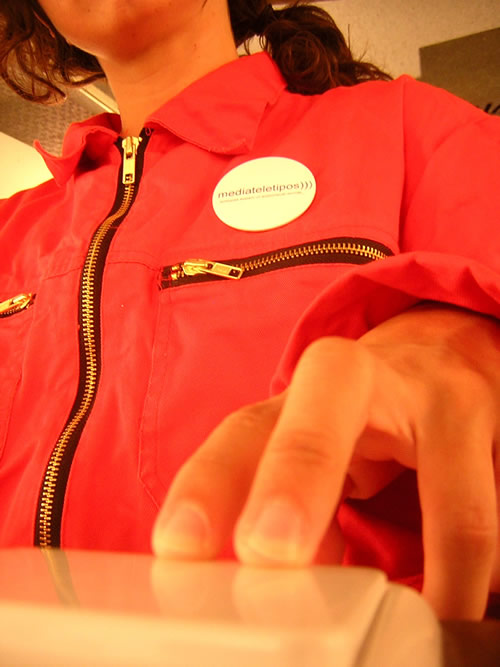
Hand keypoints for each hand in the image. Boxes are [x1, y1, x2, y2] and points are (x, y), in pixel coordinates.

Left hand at [152, 304, 499, 619]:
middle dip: (293, 481)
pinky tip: (456, 602)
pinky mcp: (488, 423)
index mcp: (299, 397)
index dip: (207, 486)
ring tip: (419, 624)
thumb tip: (274, 587)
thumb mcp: (319, 448)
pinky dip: (472, 570)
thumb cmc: (362, 412)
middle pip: (316, 420)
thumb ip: (294, 508)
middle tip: (267, 553)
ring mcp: (435, 400)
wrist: (438, 352)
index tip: (179, 546)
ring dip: (436, 567)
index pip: (243, 434)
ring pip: (444, 490)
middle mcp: (361, 384)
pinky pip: (487, 509)